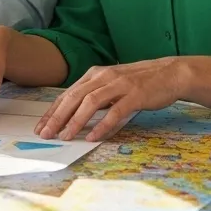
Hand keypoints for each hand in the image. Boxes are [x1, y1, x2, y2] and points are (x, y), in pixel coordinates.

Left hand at [35, 58, 184, 141]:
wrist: (170, 73)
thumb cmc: (139, 82)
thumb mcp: (111, 84)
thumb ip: (94, 95)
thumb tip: (73, 114)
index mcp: (95, 74)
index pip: (68, 94)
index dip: (52, 111)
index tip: (41, 126)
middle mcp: (104, 76)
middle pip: (74, 97)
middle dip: (57, 117)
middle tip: (46, 134)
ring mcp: (120, 84)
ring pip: (91, 103)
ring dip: (75, 121)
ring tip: (65, 137)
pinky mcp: (135, 95)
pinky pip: (115, 111)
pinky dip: (102, 125)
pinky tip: (93, 137)